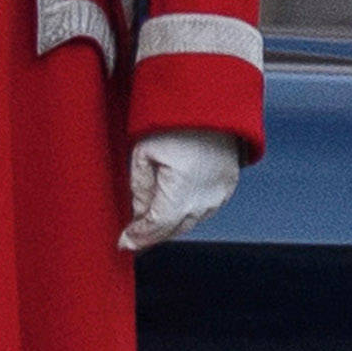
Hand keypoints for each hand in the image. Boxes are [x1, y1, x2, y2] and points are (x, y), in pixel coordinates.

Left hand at [121, 128, 241, 253]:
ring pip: (189, 223)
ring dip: (169, 226)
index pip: (157, 226)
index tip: (124, 243)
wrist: (211, 107)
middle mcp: (204, 199)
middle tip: (132, 239)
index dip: (139, 237)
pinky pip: (204, 211)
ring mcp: (219, 196)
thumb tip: (139, 213)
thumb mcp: (144, 152)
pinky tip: (172, 211)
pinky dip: (186, 215)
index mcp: (182, 190)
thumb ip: (140, 187)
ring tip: (149, 226)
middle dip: (151, 236)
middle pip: (173, 230)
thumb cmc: (175, 125)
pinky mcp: (227, 189)